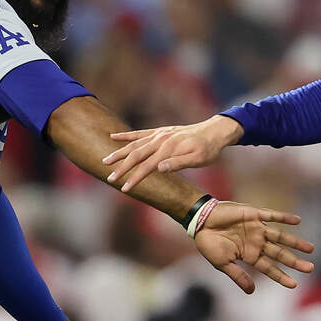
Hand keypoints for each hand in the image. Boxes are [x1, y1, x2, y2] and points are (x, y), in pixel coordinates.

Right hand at [104, 115, 243, 190]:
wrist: (214, 132)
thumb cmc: (208, 149)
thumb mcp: (198, 159)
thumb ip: (178, 163)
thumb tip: (159, 168)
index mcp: (168, 149)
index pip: (147, 166)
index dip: (134, 178)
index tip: (124, 188)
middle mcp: (160, 140)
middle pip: (136, 155)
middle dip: (122, 167)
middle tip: (109, 178)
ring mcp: (159, 134)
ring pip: (134, 144)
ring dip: (119, 153)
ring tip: (106, 161)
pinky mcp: (159, 131)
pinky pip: (139, 133)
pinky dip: (126, 136)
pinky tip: (113, 137)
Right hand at [191, 201, 314, 292]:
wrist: (200, 222)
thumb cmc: (209, 244)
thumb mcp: (223, 264)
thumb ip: (238, 276)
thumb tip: (252, 292)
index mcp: (249, 255)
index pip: (269, 268)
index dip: (281, 276)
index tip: (294, 285)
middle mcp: (256, 243)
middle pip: (279, 254)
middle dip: (294, 261)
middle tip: (311, 268)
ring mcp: (256, 228)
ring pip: (280, 236)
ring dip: (295, 242)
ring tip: (310, 249)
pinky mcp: (253, 215)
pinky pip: (272, 216)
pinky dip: (284, 218)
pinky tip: (297, 221)